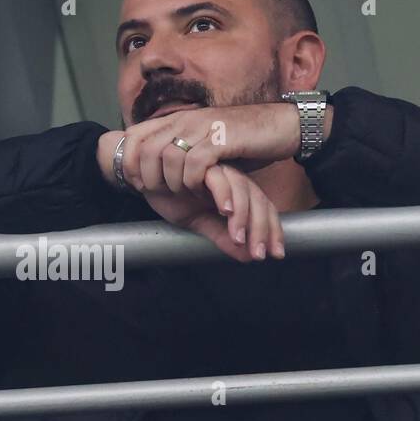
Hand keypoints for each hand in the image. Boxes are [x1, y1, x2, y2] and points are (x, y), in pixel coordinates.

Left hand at [116, 103, 299, 195]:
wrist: (281, 126)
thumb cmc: (242, 139)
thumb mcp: (205, 142)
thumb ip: (181, 150)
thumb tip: (155, 168)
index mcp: (178, 119)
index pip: (135, 134)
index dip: (128, 160)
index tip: (135, 183)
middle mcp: (186, 119)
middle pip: (147, 149)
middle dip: (148, 177)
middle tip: (160, 195)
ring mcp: (204, 127)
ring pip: (169, 158)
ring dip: (174, 183)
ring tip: (186, 196)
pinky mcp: (221, 139)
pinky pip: (195, 164)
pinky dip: (195, 183)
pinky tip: (204, 193)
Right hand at [142, 163, 284, 261]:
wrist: (145, 177)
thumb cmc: (172, 196)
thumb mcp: (199, 221)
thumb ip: (220, 235)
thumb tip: (246, 257)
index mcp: (236, 192)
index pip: (263, 209)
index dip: (272, 231)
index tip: (275, 255)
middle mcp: (231, 179)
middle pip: (258, 200)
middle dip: (262, 228)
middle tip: (259, 253)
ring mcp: (218, 170)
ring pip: (242, 189)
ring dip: (243, 216)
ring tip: (239, 238)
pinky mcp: (202, 162)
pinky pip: (217, 178)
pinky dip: (223, 194)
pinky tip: (225, 210)